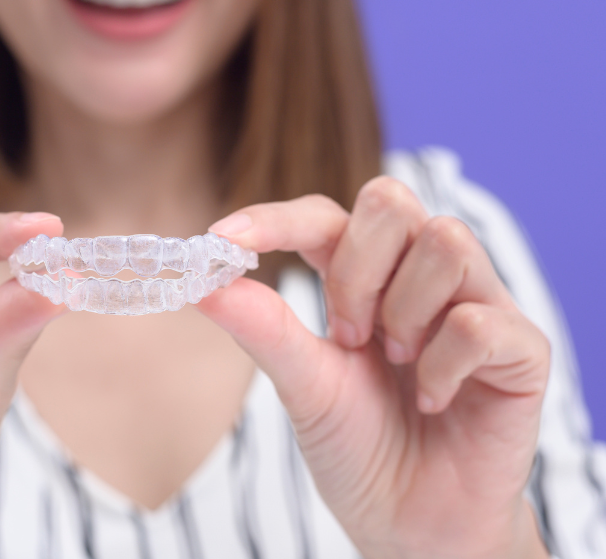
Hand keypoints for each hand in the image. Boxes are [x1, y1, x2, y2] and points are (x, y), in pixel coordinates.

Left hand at [199, 178, 550, 558]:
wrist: (411, 524)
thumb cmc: (358, 448)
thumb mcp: (302, 386)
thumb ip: (264, 330)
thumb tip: (203, 284)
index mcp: (364, 277)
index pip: (324, 217)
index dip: (277, 219)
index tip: (224, 239)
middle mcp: (421, 276)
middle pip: (390, 200)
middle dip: (355, 268)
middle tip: (347, 333)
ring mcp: (476, 303)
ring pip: (445, 241)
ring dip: (403, 311)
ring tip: (395, 364)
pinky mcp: (521, 347)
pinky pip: (478, 319)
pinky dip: (442, 364)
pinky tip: (431, 399)